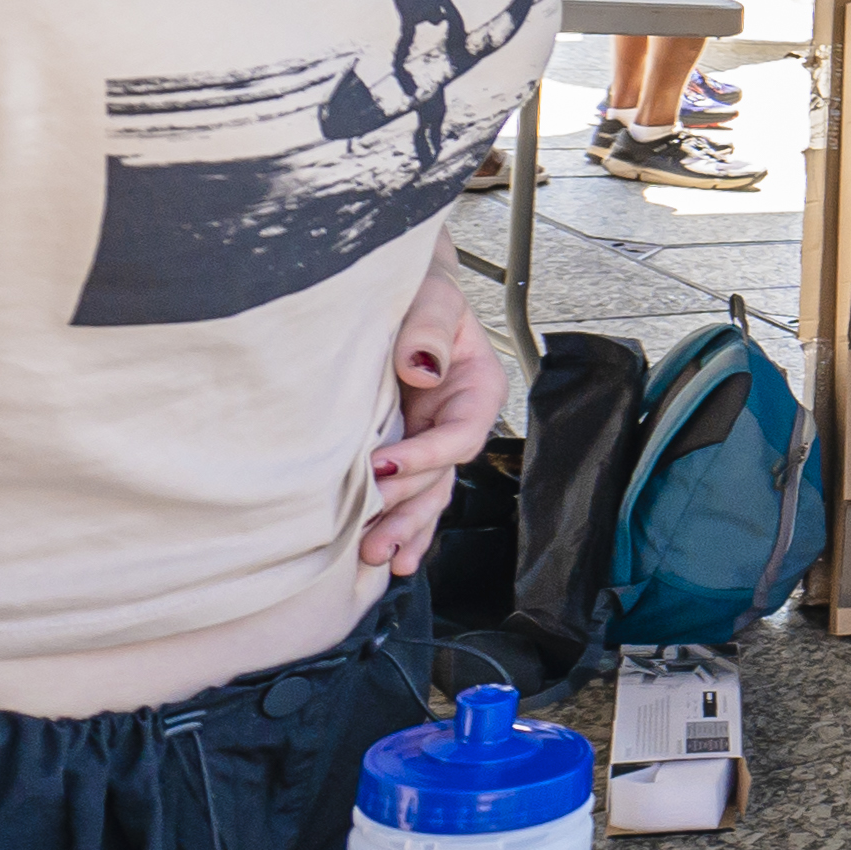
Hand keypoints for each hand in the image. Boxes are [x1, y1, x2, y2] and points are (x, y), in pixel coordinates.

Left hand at [363, 245, 506, 572]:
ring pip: (429, 495)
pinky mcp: (409, 453)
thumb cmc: (417, 292)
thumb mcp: (431, 297)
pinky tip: (392, 558)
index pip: (460, 434)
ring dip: (405, 529)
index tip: (380, 467)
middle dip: (409, 509)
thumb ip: (428, 329)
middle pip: (443, 477)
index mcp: (477, 388)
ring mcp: (435, 442)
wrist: (395, 295)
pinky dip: (404, 527)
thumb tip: (423, 368)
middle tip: (373, 535)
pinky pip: (412, 495)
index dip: (425, 455)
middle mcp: (460, 422)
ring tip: (378, 556)